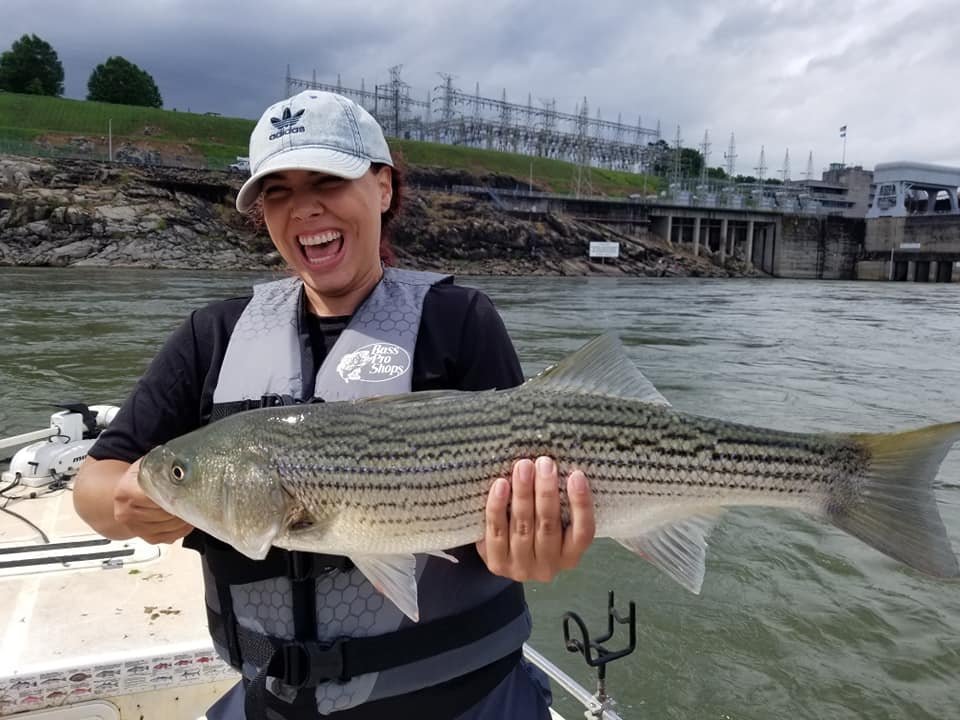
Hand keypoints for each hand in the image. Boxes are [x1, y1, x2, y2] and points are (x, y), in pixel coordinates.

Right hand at [113, 459, 192, 543]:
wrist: (127, 493)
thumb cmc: (140, 478)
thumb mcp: (147, 464)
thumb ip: (162, 466)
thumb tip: (186, 462)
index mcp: (126, 491)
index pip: (154, 496)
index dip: (173, 492)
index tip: (187, 488)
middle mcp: (127, 512)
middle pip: (164, 512)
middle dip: (182, 505)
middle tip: (196, 497)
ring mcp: (137, 528)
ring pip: (170, 526)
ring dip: (185, 517)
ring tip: (193, 506)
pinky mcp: (148, 539)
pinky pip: (171, 537)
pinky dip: (184, 529)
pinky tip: (188, 519)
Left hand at [477, 456, 594, 581]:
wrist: (503, 555)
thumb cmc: (535, 527)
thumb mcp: (555, 522)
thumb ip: (559, 503)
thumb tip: (557, 466)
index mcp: (571, 556)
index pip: (583, 532)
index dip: (581, 504)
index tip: (577, 475)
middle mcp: (549, 566)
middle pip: (548, 526)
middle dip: (546, 491)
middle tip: (544, 463)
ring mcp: (522, 568)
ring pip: (523, 526)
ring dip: (523, 494)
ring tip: (523, 467)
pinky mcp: (497, 564)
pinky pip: (496, 531)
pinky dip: (498, 506)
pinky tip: (501, 485)